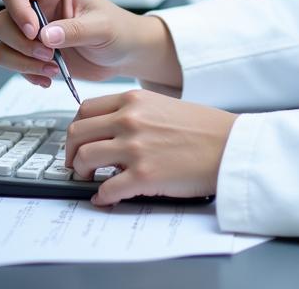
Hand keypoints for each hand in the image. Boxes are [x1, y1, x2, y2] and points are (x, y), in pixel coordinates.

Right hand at [0, 0, 181, 87]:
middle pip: (2, 20)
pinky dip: (26, 72)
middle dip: (22, 43)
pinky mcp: (31, 49)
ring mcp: (32, 27)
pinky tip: (48, 76)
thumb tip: (46, 35)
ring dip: (23, 61)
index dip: (18, 11)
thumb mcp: (103, 27)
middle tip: (48, 54)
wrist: (124, 53)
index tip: (34, 32)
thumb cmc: (119, 30)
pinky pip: (11, 61)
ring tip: (52, 67)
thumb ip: (76, 30)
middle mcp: (38, 3)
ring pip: (3, 43)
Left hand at [66, 89, 237, 204]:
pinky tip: (107, 197)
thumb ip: (134, 113)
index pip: (85, 109)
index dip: (76, 129)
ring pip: (83, 160)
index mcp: (135, 100)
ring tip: (91, 179)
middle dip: (70, 153)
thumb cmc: (202, 128)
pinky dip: (101, 197)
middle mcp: (130, 120)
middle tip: (76, 164)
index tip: (78, 141)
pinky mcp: (143, 176)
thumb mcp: (163, 105)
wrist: (228, 146)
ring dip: (81, 174)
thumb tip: (109, 131)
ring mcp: (135, 148)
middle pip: (76, 134)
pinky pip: (104, 190)